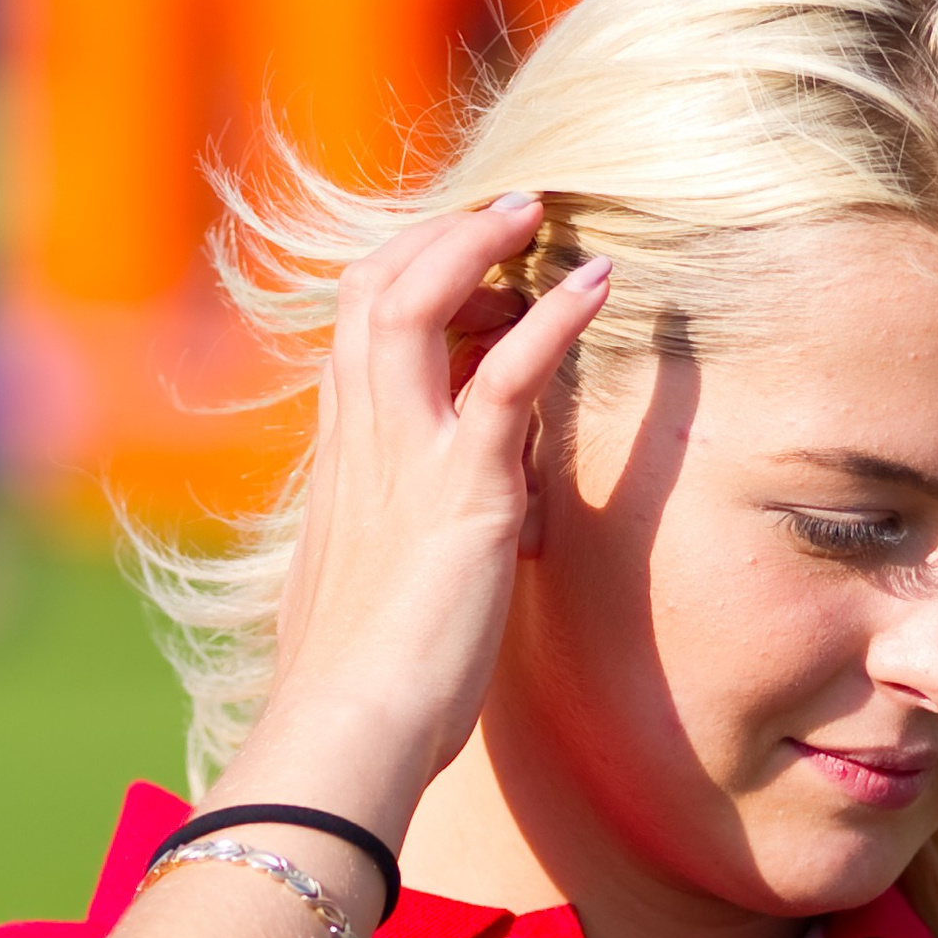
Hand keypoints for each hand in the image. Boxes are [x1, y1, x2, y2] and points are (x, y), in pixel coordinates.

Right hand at [249, 196, 610, 826]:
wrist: (351, 723)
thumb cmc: (359, 681)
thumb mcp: (371, 586)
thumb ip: (403, 536)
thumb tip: (459, 528)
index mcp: (341, 458)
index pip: (356, 330)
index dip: (407, 279)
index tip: (467, 269)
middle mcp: (362, 437)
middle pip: (371, 287)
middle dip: (435, 235)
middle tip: (508, 214)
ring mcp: (405, 454)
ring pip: (416, 300)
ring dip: (479, 243)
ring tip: (540, 216)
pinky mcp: (463, 488)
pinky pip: (504, 376)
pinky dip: (552, 318)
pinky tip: (596, 283)